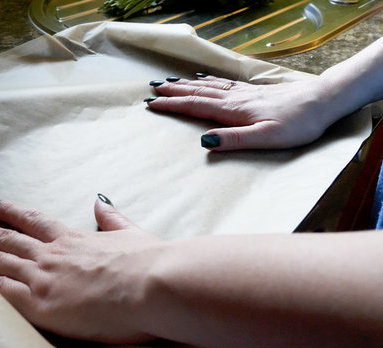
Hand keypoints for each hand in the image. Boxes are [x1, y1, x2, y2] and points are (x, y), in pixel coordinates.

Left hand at [0, 196, 164, 342]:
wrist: (152, 283)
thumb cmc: (148, 263)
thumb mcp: (132, 233)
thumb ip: (113, 218)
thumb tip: (101, 201)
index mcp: (73, 239)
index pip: (33, 221)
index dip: (11, 212)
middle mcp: (52, 254)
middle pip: (6, 239)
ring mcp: (42, 277)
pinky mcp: (40, 302)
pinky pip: (0, 290)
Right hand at [146, 75, 338, 150]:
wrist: (323, 100)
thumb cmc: (298, 123)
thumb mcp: (267, 138)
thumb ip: (234, 140)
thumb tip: (204, 141)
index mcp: (233, 111)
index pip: (195, 106)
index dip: (172, 105)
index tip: (151, 104)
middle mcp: (235, 98)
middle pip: (197, 92)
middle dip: (173, 92)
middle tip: (152, 89)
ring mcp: (244, 92)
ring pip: (208, 85)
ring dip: (186, 84)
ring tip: (169, 81)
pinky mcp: (254, 91)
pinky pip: (222, 83)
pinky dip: (207, 80)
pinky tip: (204, 77)